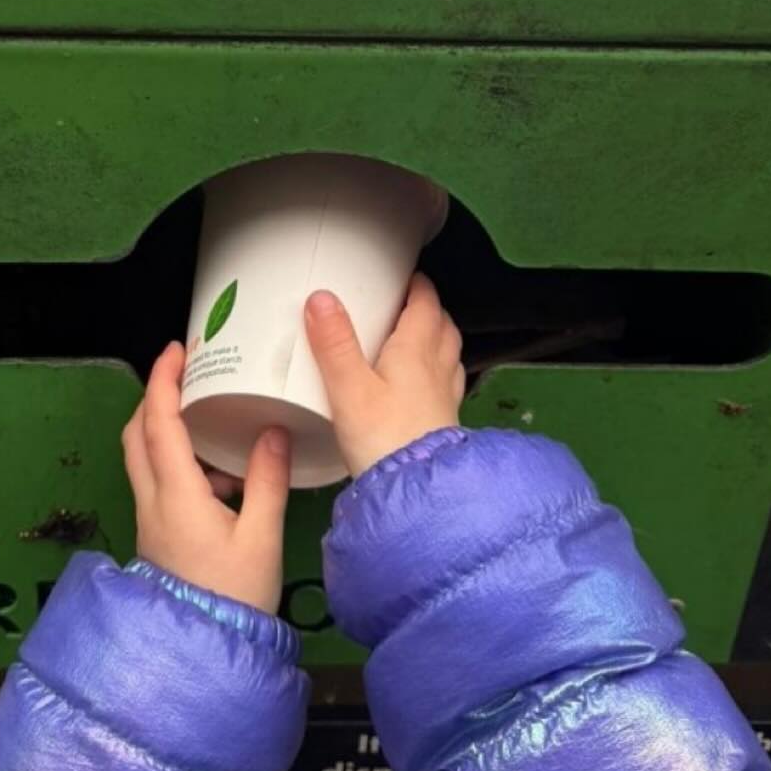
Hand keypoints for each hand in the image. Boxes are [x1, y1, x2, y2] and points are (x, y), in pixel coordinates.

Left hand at [122, 341, 291, 611]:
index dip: (163, 381)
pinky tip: (221, 477)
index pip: (158, 423)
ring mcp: (151, 521)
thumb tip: (274, 430)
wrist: (204, 653)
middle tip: (186, 374)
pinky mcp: (158, 536)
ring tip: (212, 424)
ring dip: (167, 430)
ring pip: (144, 459)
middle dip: (156, 396)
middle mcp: (153, 501)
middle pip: (136, 434)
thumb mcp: (261, 538)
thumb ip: (268, 481)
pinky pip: (159, 483)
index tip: (176, 350)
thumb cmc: (232, 596)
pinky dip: (179, 462)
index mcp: (176, 494)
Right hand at [305, 274, 465, 477]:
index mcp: (417, 350)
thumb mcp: (349, 388)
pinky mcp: (444, 425)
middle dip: (429, 310)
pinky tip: (420, 388)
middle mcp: (438, 369)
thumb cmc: (384, 438)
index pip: (426, 303)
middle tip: (406, 305)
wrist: (418, 494)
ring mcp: (445, 398)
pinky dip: (437, 374)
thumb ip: (335, 344)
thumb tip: (321, 297)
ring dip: (437, 340)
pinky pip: (446, 386)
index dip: (419, 285)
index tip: (406, 276)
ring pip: (449, 355)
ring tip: (415, 340)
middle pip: (442, 326)